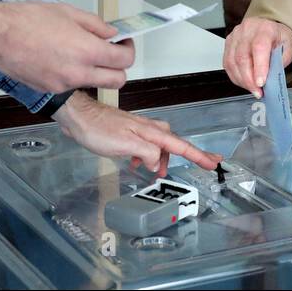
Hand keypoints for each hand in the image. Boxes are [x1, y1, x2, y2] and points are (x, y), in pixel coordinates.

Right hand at [0, 1, 134, 93]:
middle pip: (117, 80)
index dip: (129, 50)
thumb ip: (96, 26)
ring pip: (94, 84)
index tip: (125, 43)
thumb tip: (112, 34)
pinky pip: (72, 85)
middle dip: (119, 67)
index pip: (124, 60)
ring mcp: (64, 84)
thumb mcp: (68, 12)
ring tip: (82, 52)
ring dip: (96, 71)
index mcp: (87, 50)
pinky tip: (61, 58)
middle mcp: (78, 72)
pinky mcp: (49, 90)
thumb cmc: (26, 20)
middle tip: (112, 52)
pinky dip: (74, 75)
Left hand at [52, 92, 222, 173]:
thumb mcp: (125, 144)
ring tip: (158, 173)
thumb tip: (157, 163)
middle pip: (174, 144)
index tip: (212, 162)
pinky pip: (145, 146)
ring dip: (162, 160)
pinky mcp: (128, 133)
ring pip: (159, 146)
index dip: (198, 155)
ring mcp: (139, 130)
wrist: (79, 117)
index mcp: (151, 132)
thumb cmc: (99, 129)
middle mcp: (148, 129)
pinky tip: (138, 164)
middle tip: (202, 164)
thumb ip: (146, 153)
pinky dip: (147, 157)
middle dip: (188, 155)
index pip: (180, 145)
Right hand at [222, 17, 291, 97]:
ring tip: (252, 89)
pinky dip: (235, 77)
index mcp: (265, 28)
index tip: (261, 83)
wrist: (269, 27)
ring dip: (242, 80)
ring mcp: (235, 36)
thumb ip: (280, 63)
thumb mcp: (289, 48)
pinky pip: (227, 63)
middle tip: (258, 92)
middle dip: (249, 80)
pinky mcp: (228, 43)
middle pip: (242, 57)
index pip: (259, 47)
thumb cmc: (279, 37)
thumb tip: (271, 79)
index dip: (259, 67)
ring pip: (232, 62)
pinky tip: (244, 82)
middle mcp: (248, 30)